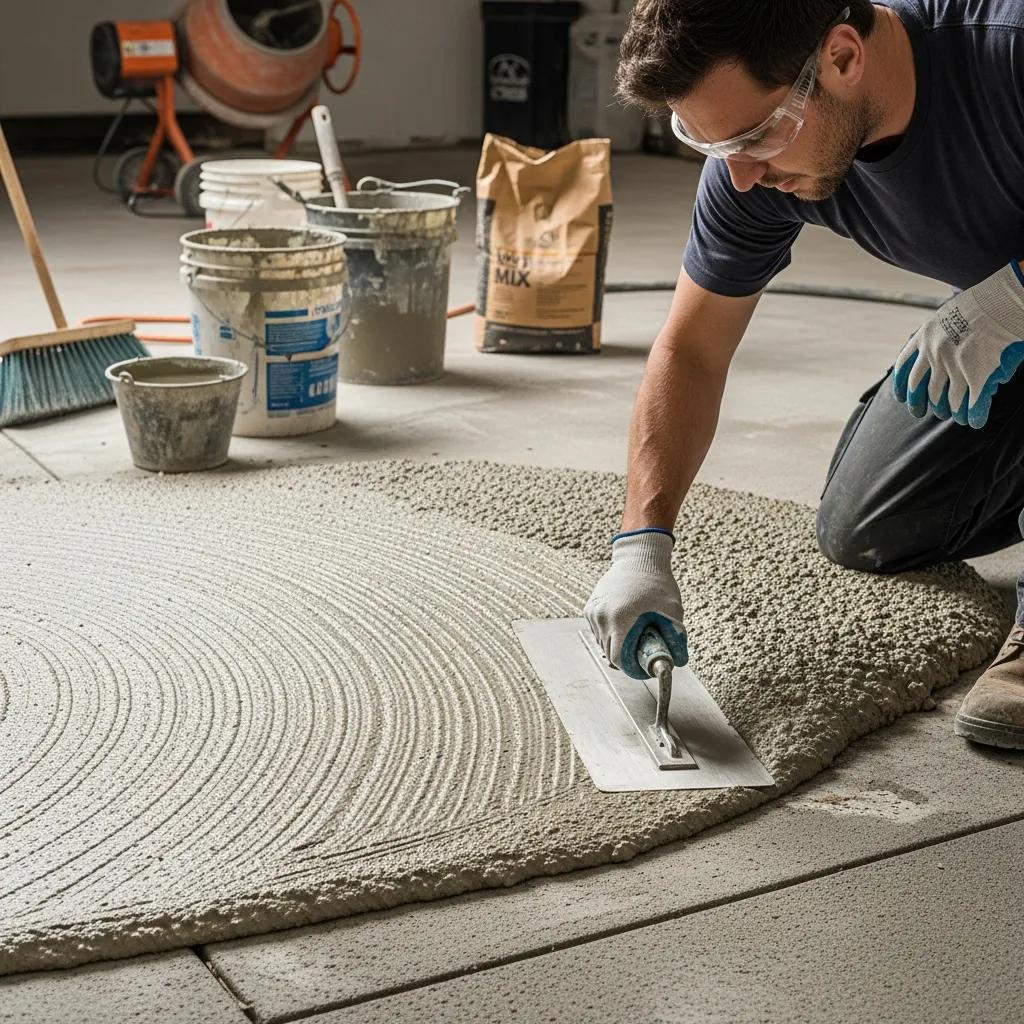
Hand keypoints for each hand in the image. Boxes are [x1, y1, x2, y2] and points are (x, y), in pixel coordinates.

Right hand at [583, 529, 688, 679]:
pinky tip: (624, 622)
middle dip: (626, 657)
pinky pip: (598, 631)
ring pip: (602, 643)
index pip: (618, 659)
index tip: (644, 664)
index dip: (632, 667)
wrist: (639, 557)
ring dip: (617, 645)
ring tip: (635, 633)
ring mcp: (593, 611)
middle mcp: (601, 617)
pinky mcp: (590, 607)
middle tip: (643, 649)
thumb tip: (677, 662)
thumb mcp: (672, 611)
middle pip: (609, 653)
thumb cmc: (657, 583)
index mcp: (620, 619)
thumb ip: (675, 639)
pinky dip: (610, 633)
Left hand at [893, 262, 1023, 428]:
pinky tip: (974, 422)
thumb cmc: (981, 303)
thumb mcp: (945, 315)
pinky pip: (973, 404)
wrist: (1004, 299)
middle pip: (922, 389)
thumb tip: (930, 360)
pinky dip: (973, 416)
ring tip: (953, 417)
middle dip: (921, 404)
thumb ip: (934, 338)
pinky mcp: (979, 376)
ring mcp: (956, 367)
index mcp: (923, 338)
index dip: (901, 387)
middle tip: (922, 413)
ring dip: (950, 411)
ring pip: (947, 400)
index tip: (900, 399)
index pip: (904, 368)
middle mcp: (935, 355)